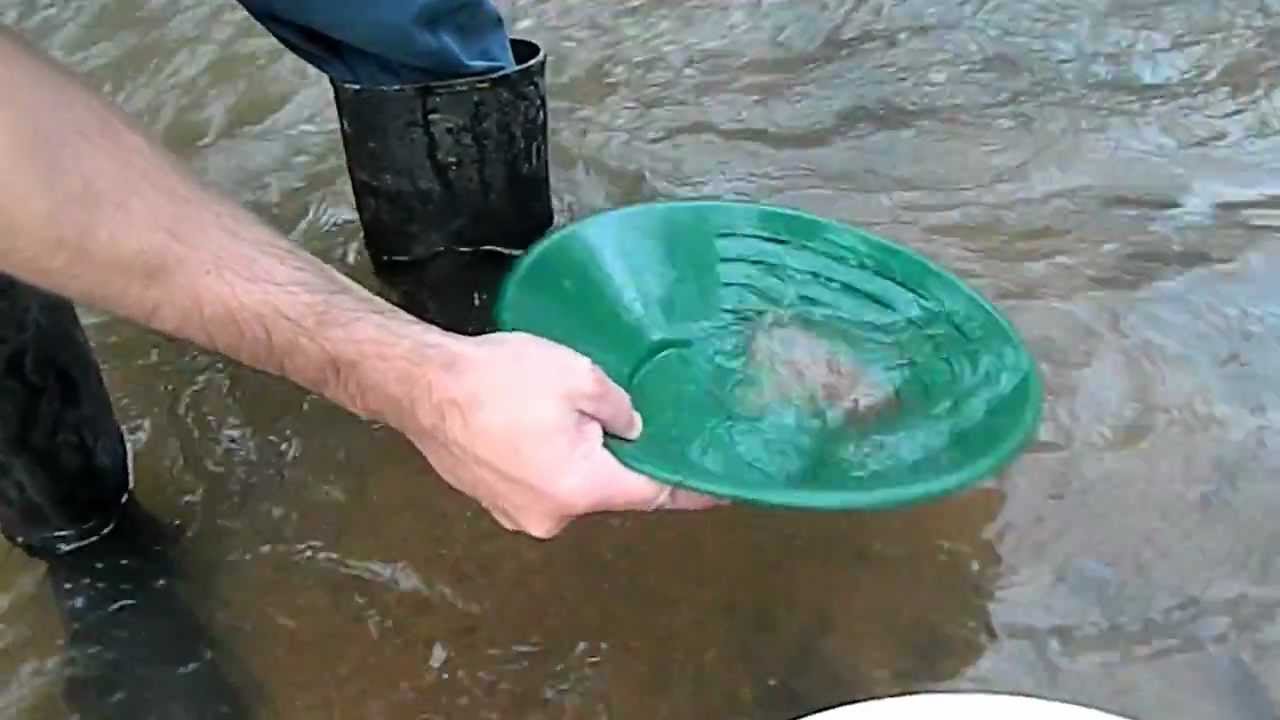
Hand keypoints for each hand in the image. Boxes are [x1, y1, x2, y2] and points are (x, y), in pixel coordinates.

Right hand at [401, 331, 724, 537]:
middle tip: (632, 421)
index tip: (722, 491)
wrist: (422, 386)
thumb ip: (620, 409)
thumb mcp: (580, 376)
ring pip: (571, 486)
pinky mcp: (493, 502)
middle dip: (622, 459)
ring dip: (581, 458)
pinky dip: (549, 461)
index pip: (654, 496)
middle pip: (609, 490)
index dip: (691, 491)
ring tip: (572, 414)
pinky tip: (537, 425)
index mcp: (582, 488)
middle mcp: (552, 516)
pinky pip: (539, 484)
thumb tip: (634, 430)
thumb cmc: (501, 378)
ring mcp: (517, 515)